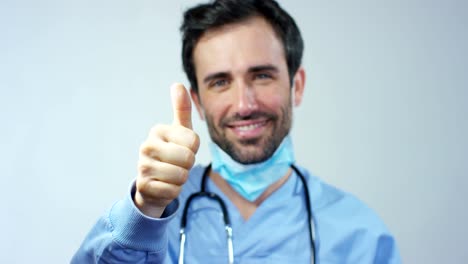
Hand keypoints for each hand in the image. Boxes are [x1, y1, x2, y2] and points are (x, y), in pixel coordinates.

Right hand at [134, 83, 199, 217]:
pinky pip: (173, 191)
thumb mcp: (179, 131)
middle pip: (187, 158)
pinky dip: (173, 191)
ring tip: (171, 174)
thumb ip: (181, 109)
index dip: (194, 149)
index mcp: (157, 131)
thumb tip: (177, 84)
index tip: (182, 149)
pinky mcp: (144, 186)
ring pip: (181, 176)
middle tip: (178, 164)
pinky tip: (164, 186)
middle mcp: (147, 146)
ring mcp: (143, 167)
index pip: (193, 141)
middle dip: (188, 165)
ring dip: (181, 179)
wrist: (154, 183)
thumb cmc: (171, 153)